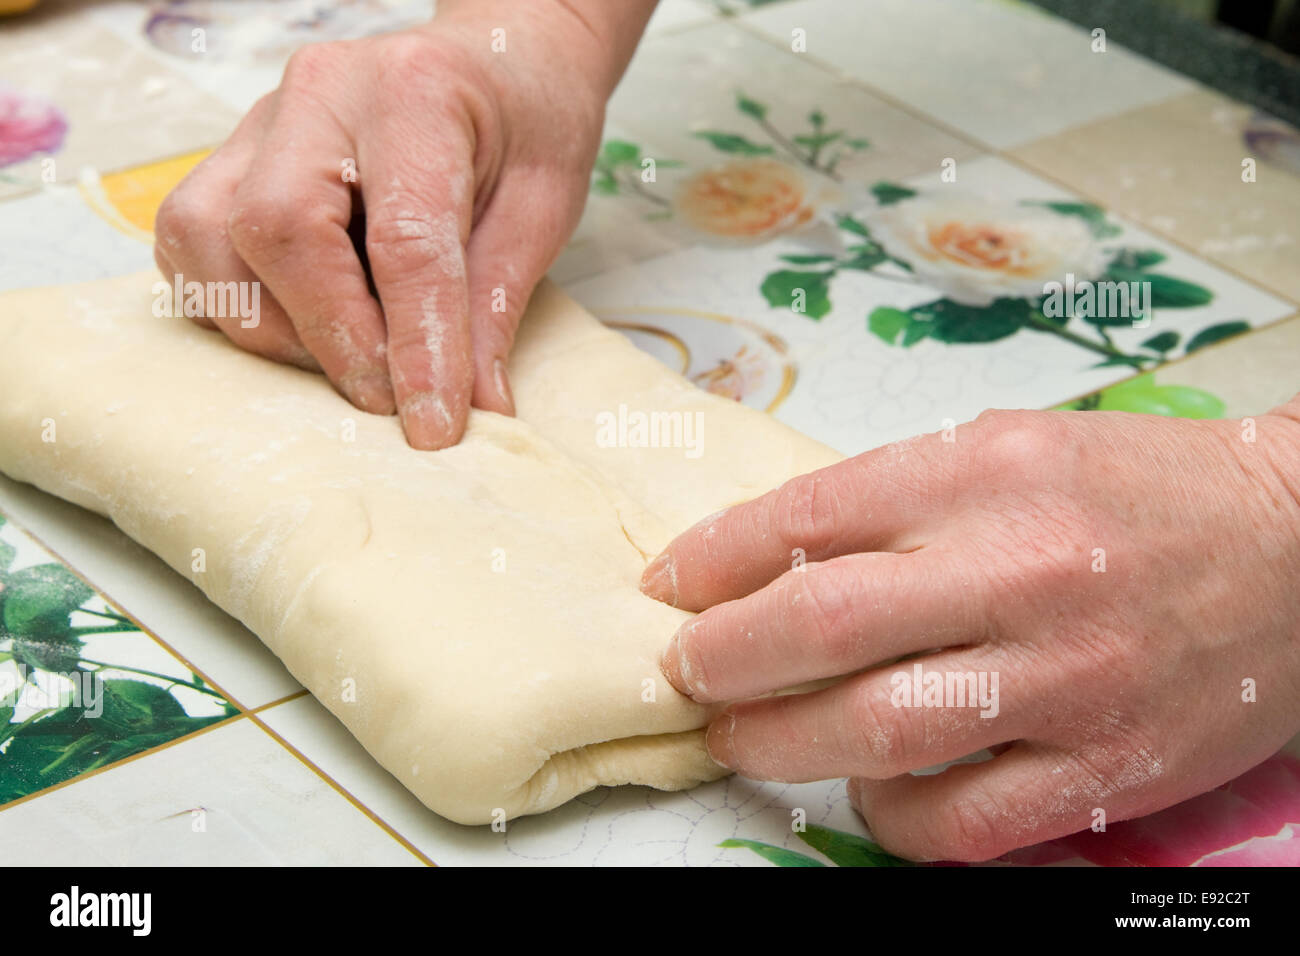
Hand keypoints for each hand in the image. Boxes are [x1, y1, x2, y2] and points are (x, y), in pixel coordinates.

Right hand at [154, 0, 626, 447]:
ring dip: (272, 325)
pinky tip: (302, 320)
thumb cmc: (525, 121)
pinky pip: (189, 239)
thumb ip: (499, 301)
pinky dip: (233, 300)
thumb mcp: (544, 205)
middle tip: (389, 396)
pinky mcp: (233, 153)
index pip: (403, 242)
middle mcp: (320, 95)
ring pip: (206, 236)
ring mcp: (262, 119)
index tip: (432, 424)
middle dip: (329, 337)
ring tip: (349, 354)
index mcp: (416, 94)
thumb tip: (469, 404)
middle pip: (276, 229)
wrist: (495, 58)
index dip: (416, 346)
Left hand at [642, 402, 1299, 860]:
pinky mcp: (1102, 765)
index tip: (669, 584)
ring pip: (874, 730)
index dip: (713, 557)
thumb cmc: (1139, 492)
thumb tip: (772, 559)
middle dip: (720, 657)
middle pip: (819, 626)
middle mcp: (1021, 568)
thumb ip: (897, 500)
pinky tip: (866, 788)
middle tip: (684, 671)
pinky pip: (958, 822)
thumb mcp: (1010, 451)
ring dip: (777, 741)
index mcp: (986, 471)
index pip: (808, 514)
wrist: (1295, 548)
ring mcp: (1064, 676)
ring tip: (739, 735)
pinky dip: (885, 816)